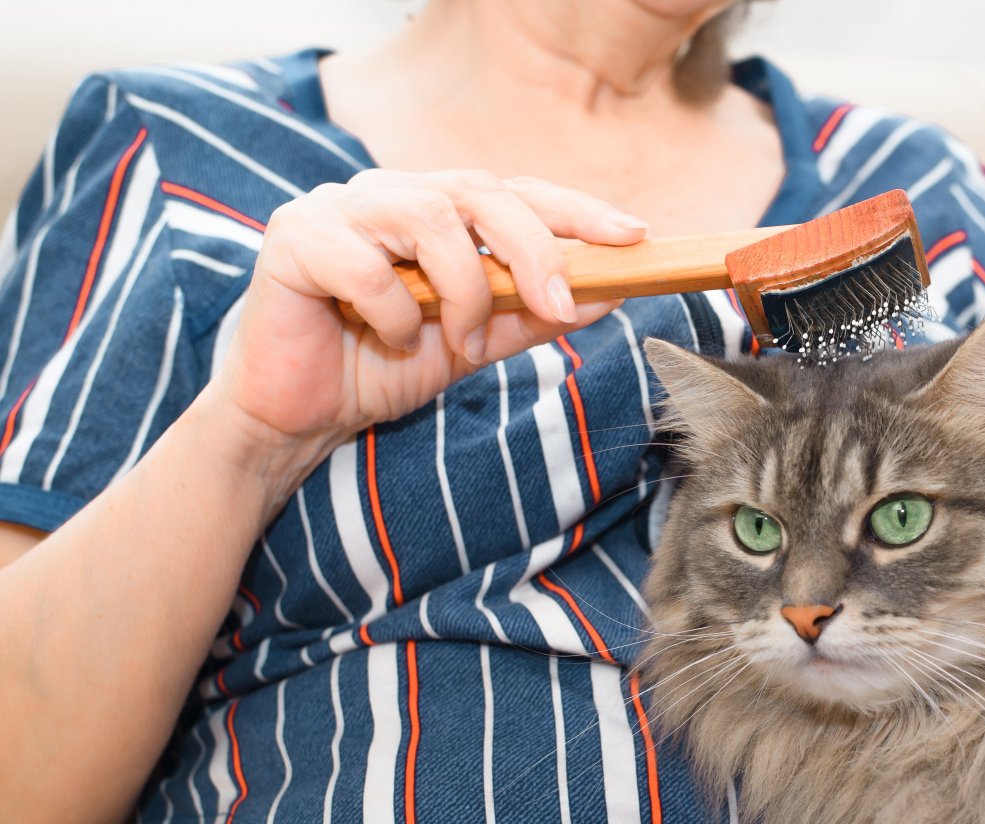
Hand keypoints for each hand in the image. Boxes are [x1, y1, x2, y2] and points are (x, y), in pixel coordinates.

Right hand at [215, 168, 644, 456]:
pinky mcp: (294, 238)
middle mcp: (388, 194)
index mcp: (433, 209)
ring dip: (463, 292)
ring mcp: (338, 209)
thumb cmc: (381, 365)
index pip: (514, 192)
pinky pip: (367, 264)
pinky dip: (394, 311)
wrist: (298, 414)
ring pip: (430, 219)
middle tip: (559, 303)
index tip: (633, 235)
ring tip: (457, 344)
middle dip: (533, 248)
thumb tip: (610, 292)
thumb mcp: (476, 343)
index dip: (576, 209)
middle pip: (479, 192)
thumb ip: (534, 314)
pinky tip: (388, 338)